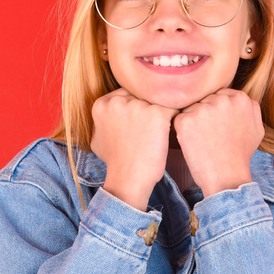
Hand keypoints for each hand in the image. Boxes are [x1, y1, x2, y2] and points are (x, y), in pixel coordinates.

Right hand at [91, 88, 178, 209]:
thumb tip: (111, 112)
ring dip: (163, 111)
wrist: (128, 180)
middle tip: (154, 124)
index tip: (142, 120)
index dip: (138, 106)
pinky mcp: (157, 114)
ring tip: (164, 129)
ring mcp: (138, 106)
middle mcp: (118, 101)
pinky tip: (174, 129)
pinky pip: (174, 108)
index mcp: (102, 104)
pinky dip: (176, 117)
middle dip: (150, 106)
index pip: (127, 93)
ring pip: (158, 100)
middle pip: (143, 94)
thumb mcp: (97, 138)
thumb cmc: (115, 162)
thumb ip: (104, 120)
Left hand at [173, 89, 264, 197]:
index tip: (218, 127)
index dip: (216, 112)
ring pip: (191, 108)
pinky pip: (179, 119)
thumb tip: (241, 97)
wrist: (226, 178)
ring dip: (193, 121)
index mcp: (240, 98)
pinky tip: (193, 143)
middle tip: (210, 136)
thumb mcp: (257, 128)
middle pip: (205, 100)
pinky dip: (183, 131)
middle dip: (204, 114)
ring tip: (203, 141)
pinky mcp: (186, 121)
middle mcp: (222, 99)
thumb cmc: (241, 155)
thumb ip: (251, 108)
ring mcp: (203, 109)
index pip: (219, 95)